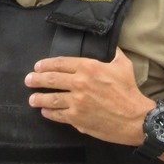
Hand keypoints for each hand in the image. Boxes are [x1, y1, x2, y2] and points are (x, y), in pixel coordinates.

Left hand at [24, 48, 153, 145]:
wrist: (135, 118)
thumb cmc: (129, 91)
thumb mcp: (123, 65)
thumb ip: (114, 53)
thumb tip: (110, 45)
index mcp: (89, 67)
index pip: (61, 63)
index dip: (46, 64)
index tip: (38, 66)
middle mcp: (79, 83)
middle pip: (51, 79)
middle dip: (36, 79)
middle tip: (28, 80)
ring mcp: (76, 102)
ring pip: (51, 98)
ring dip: (38, 98)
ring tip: (32, 98)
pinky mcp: (76, 118)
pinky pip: (58, 114)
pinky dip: (49, 112)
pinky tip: (45, 111)